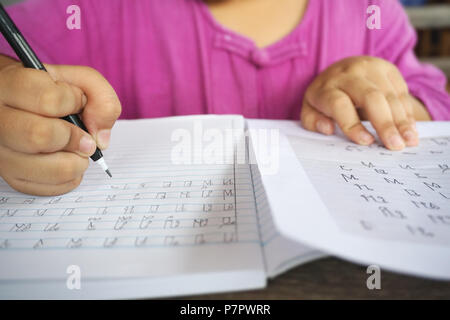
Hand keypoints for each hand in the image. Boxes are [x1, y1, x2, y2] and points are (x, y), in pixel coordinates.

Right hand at [0, 59, 120, 195]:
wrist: (19, 106)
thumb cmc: (50, 91)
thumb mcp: (76, 80)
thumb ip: (99, 96)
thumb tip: (100, 138)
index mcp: (9, 87)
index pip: (48, 100)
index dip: (74, 102)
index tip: (78, 102)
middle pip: (39, 136)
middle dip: (75, 138)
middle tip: (85, 137)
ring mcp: (2, 153)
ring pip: (48, 168)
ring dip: (77, 161)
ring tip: (78, 150)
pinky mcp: (12, 177)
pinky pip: (50, 188)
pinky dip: (71, 177)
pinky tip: (68, 160)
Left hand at [301, 56, 425, 149]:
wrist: (338, 71)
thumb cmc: (324, 99)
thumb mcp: (310, 111)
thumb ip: (314, 122)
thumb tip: (328, 129)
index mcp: (326, 87)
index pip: (339, 104)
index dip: (353, 125)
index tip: (366, 143)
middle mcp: (348, 74)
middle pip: (370, 97)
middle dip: (385, 123)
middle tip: (395, 146)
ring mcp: (370, 68)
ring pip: (389, 94)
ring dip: (402, 120)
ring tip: (409, 141)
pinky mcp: (387, 68)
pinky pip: (401, 91)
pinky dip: (407, 112)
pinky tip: (410, 129)